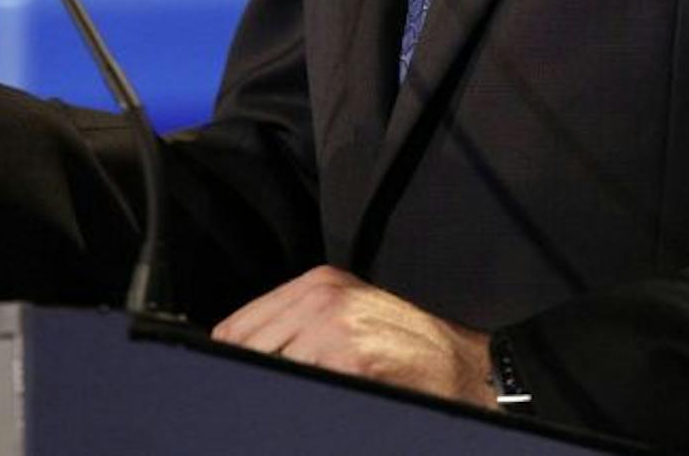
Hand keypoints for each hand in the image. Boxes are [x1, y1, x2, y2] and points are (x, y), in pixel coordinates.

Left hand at [212, 266, 492, 405]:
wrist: (458, 359)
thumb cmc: (403, 342)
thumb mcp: (344, 315)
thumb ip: (294, 325)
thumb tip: (237, 354)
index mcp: (317, 284)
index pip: (236, 328)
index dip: (231, 359)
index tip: (232, 378)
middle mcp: (321, 300)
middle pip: (243, 350)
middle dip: (248, 377)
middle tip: (262, 395)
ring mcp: (335, 331)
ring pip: (265, 371)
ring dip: (269, 392)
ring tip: (289, 400)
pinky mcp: (350, 362)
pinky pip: (294, 388)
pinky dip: (290, 403)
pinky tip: (312, 404)